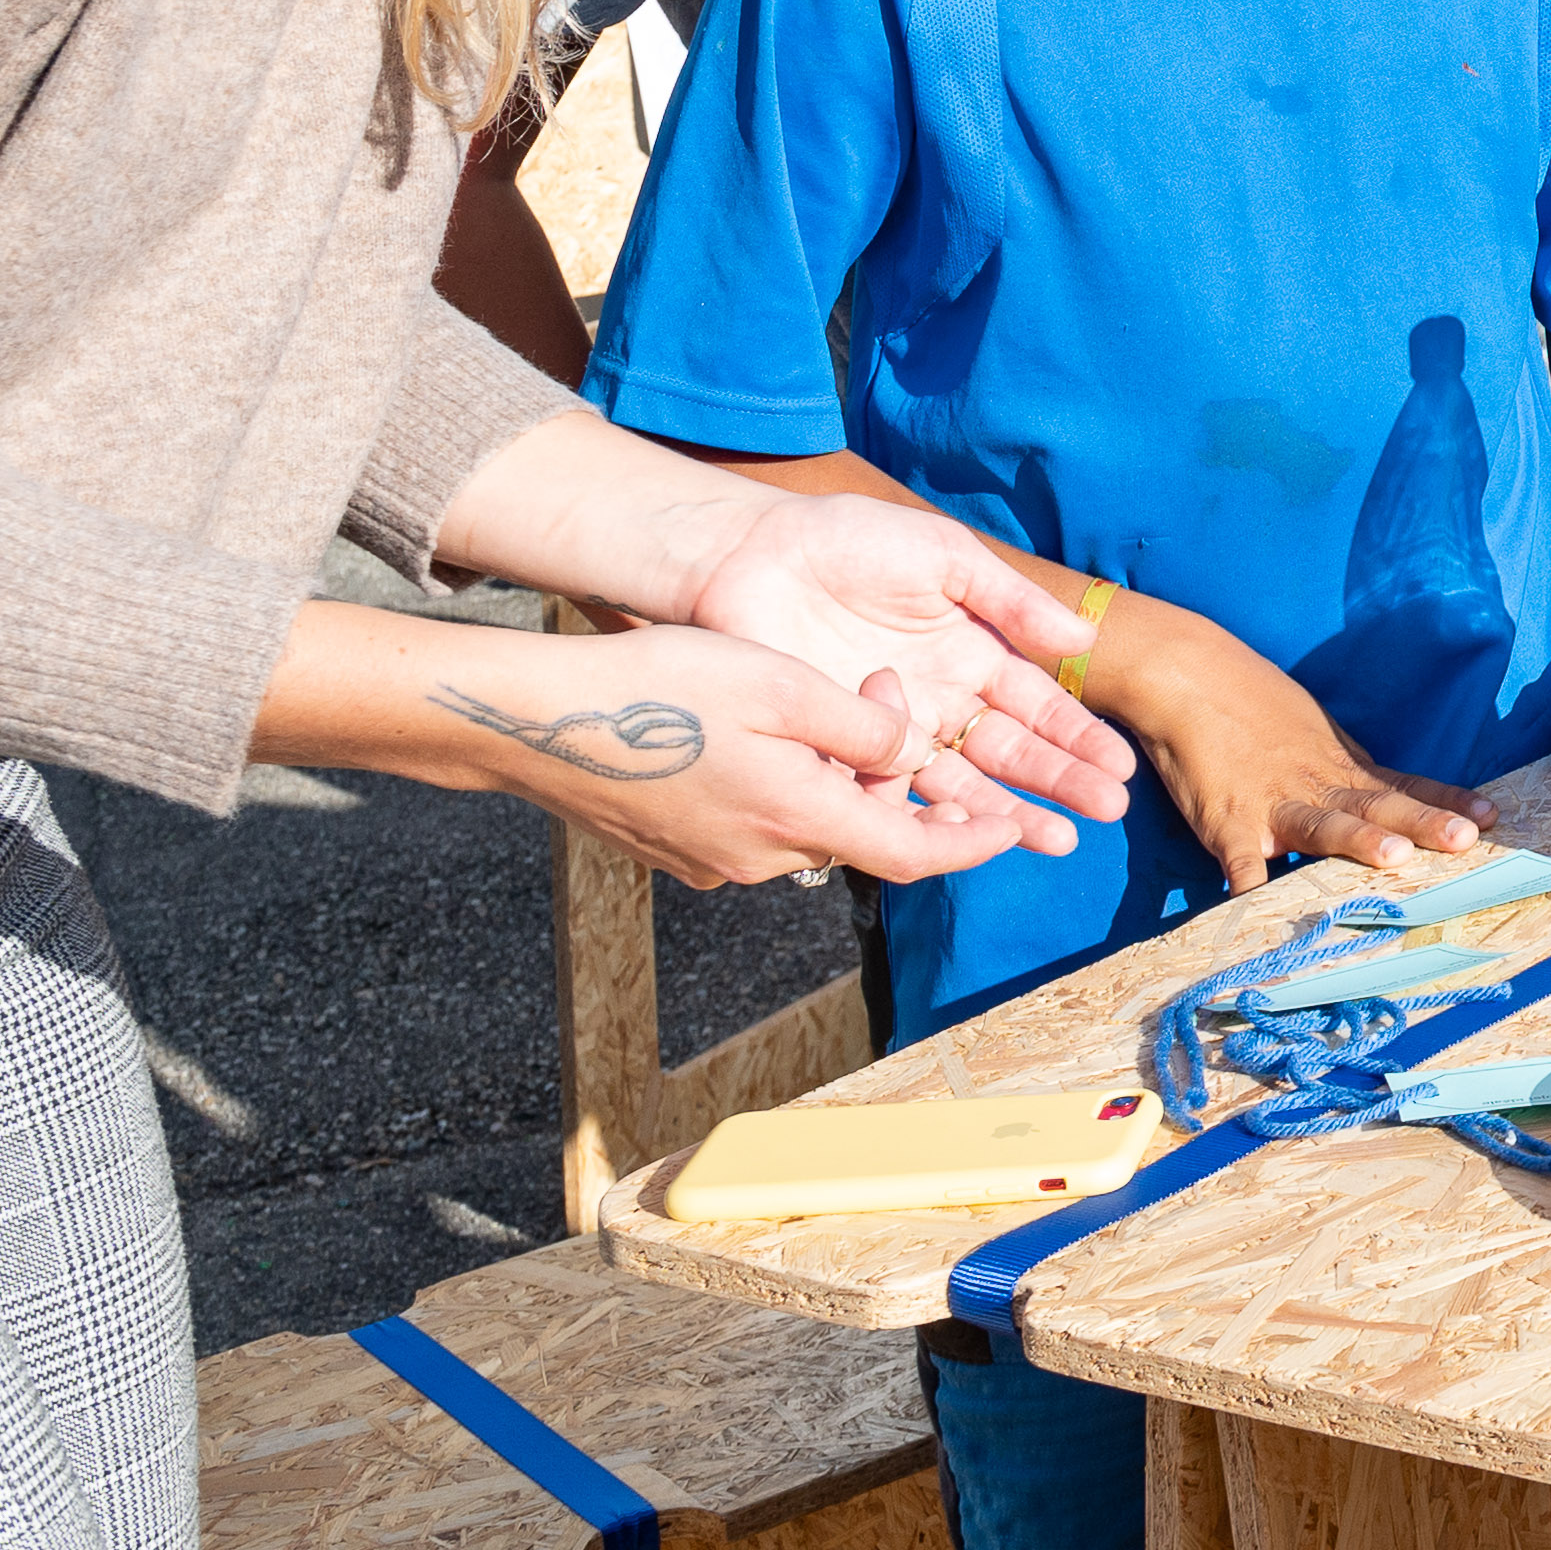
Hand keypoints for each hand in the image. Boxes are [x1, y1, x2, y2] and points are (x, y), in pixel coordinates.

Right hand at [407, 621, 1090, 887]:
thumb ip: (867, 731)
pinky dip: (788, 788)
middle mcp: (762, 858)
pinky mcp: (678, 848)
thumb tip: (913, 759)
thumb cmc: (662, 689)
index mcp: (802, 821)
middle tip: (876, 696)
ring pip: (810, 825)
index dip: (973, 844)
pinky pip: (757, 824)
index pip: (916, 856)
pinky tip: (762, 734)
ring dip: (838, 779)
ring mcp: (714, 860)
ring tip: (820, 705)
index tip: (1014, 830)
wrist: (536, 720)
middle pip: (863, 833)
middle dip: (895, 777)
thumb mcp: (787, 689)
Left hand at [680, 492, 1138, 821]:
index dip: (1077, 737)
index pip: (1036, 705)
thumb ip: (1012, 601)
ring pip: (960, 784)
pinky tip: (968, 831)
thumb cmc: (850, 541)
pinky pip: (891, 792)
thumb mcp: (946, 557)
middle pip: (1009, 754)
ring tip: (1055, 839)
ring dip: (1009, 813)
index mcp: (971, 653)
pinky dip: (931, 814)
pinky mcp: (842, 749)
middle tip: (1104, 813)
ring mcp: (892, 729)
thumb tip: (1084, 641)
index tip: (1117, 768)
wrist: (751, 554)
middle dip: (1059, 783)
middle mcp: (940, 700)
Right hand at [1077, 593, 1488, 891]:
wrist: (1190, 675)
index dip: (1447, 803)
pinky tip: (1262, 912)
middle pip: (1379, 805)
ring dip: (1359, 840)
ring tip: (1395, 856)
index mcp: (1342, 766)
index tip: (1493, 818)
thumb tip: (1384, 803)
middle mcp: (1318, 785)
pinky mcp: (1228, 823)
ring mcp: (1274, 804)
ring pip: (1323, 825)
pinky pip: (1241, 864)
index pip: (1405, 786)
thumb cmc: (1251, 701)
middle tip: (1466, 840)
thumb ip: (1345, 773)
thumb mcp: (1314, 733)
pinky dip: (1250, 886)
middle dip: (1424, 824)